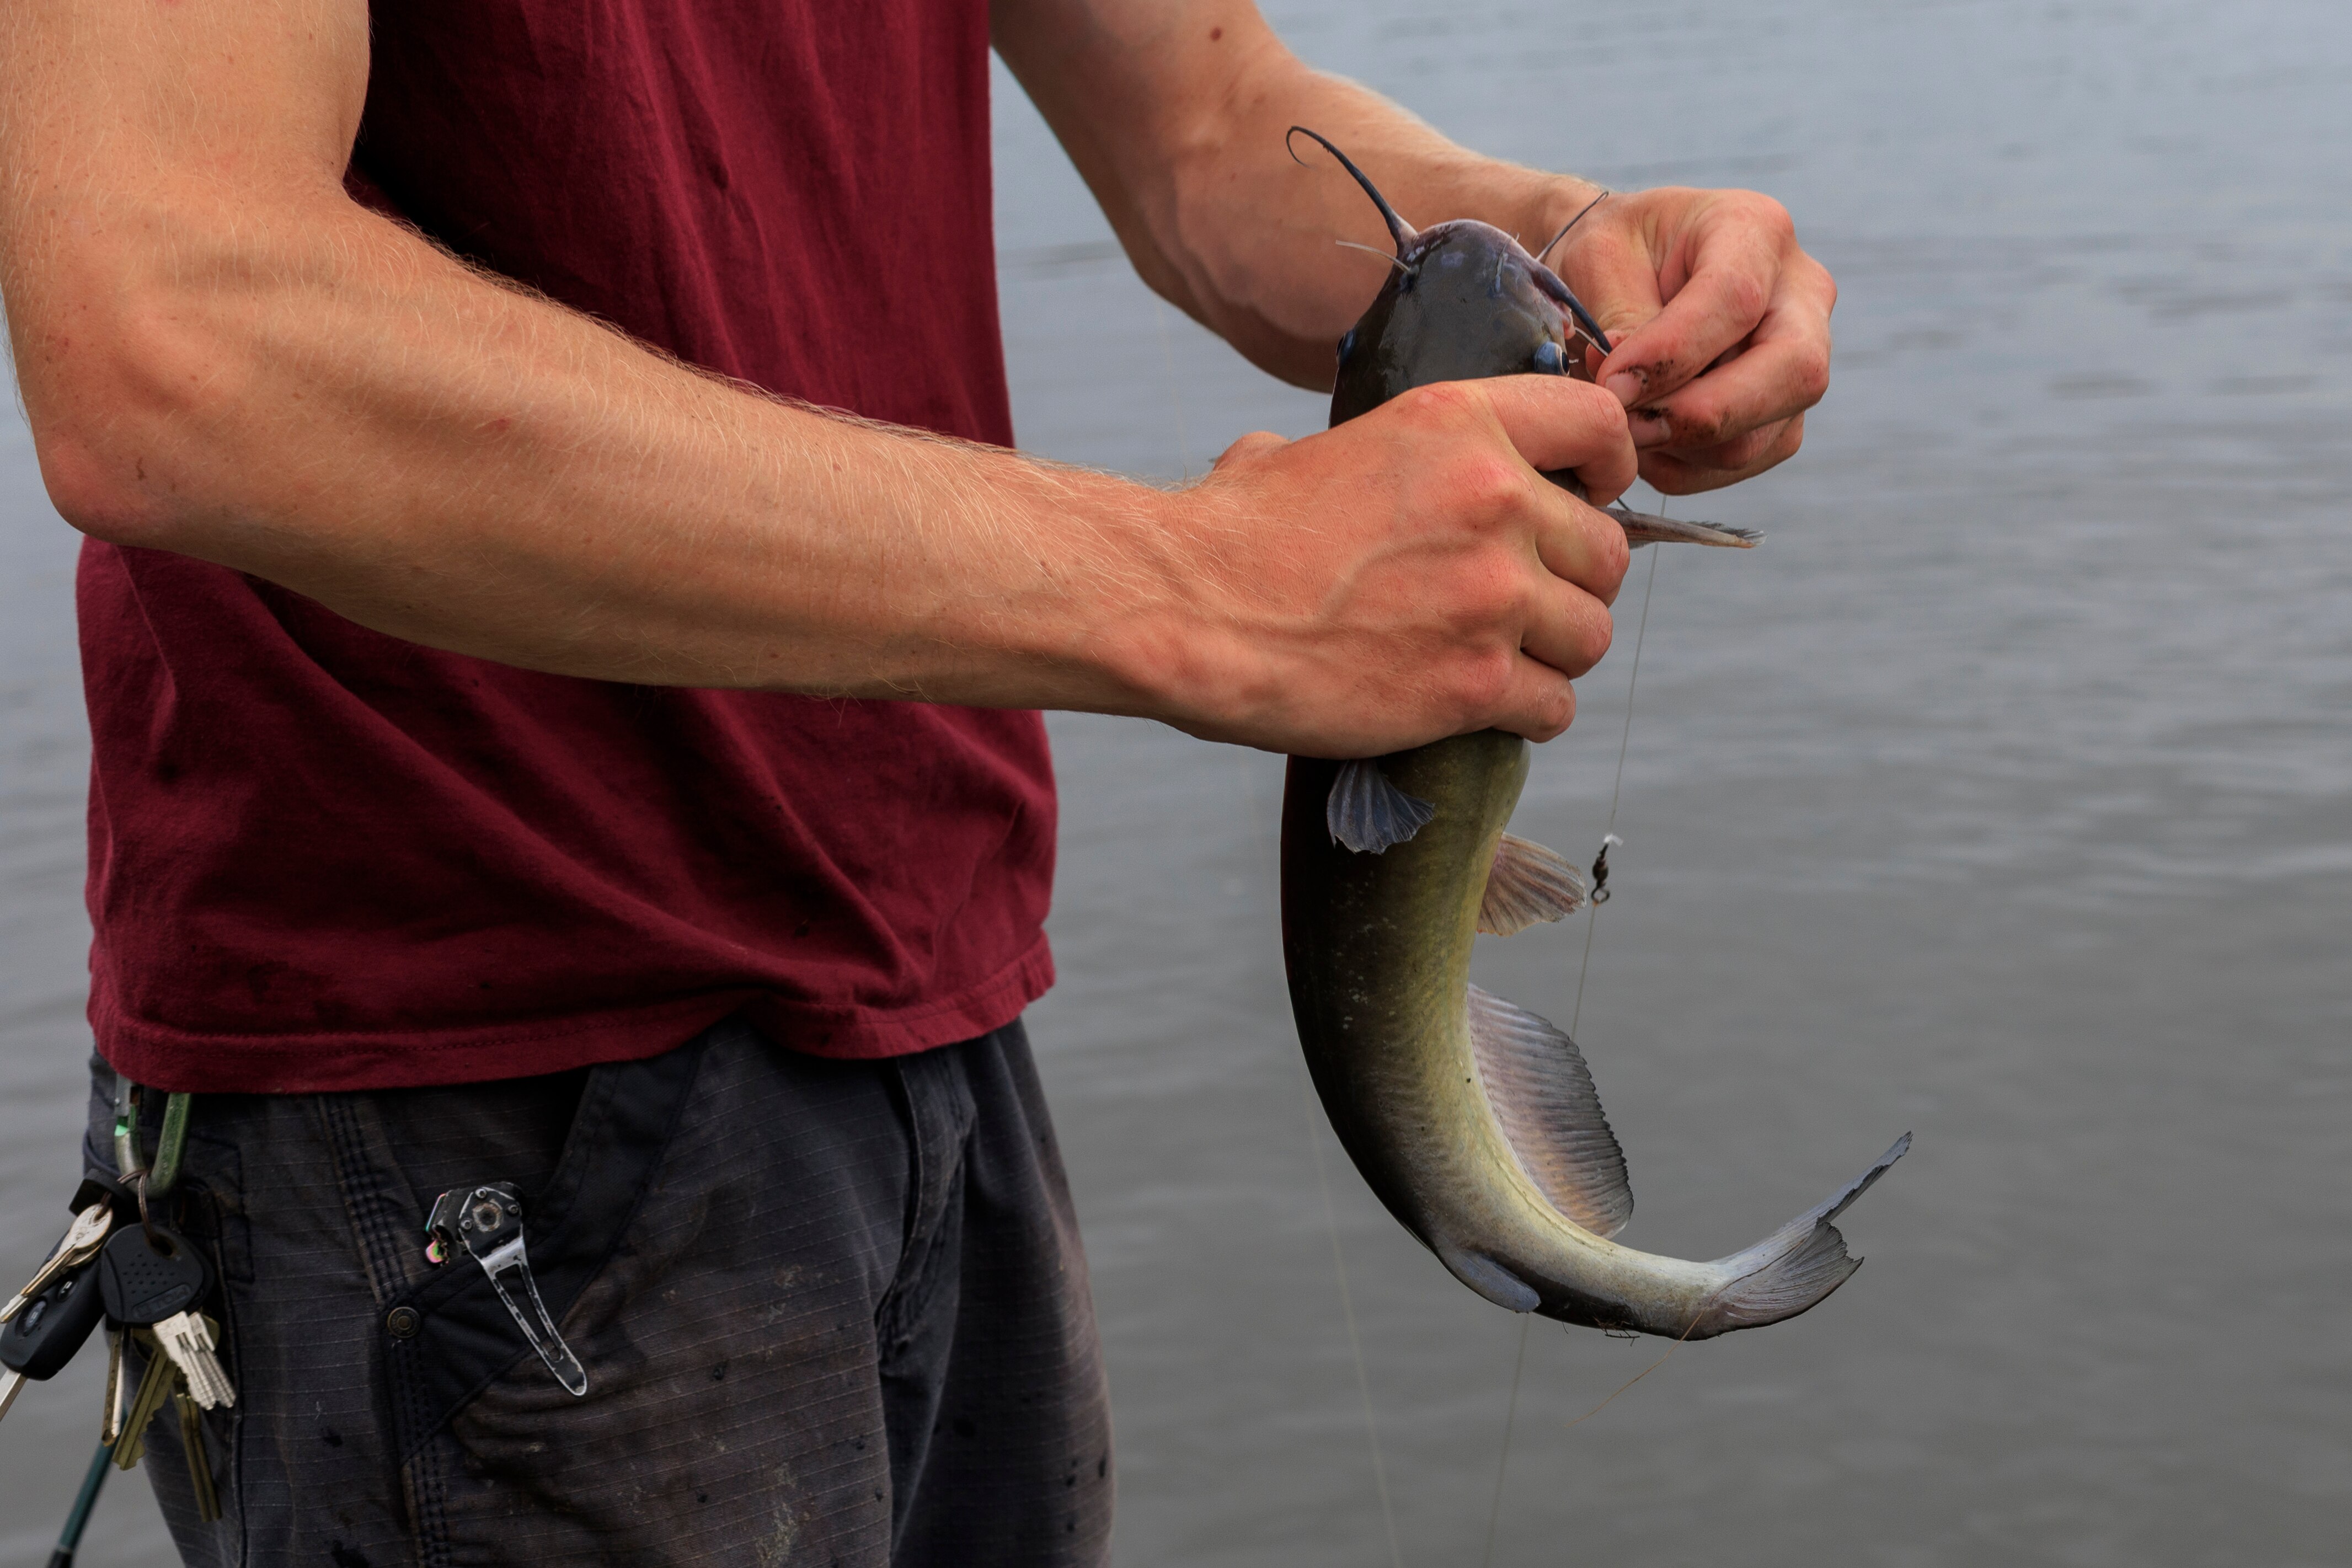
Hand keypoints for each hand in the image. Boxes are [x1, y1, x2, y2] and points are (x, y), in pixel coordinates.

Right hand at [1143, 375, 1634, 755]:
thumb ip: (1359, 454)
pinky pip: (1555, 705)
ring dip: (1554, 653)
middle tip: (1521, 604)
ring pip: (1591, 634)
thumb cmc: (1232, 535)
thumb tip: (1300, 460)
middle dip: (1571, 583)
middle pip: (1606, 552)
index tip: (1589, 496)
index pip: (1599, 429)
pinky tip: (1483, 708)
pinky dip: (1528, 714)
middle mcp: (1494, 500)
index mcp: (1459, 425)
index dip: (1607, 470)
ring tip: (1499, 660)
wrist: (1190, 610)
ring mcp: (1492, 596)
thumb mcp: (1307, 451)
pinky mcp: (1474, 681)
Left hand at [1555, 186, 1835, 495]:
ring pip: (1768, 432)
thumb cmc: (1611, 253)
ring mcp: (1802, 357)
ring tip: (1623, 429)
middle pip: (1796, 371)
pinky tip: (1642, 444)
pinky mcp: (1783, 412)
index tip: (1611, 385)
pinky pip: (1745, 461)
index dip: (1674, 354)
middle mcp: (1801, 292)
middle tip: (1627, 427)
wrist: (1623, 269)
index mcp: (1755, 229)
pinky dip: (1684, 468)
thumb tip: (1629, 388)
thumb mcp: (1598, 258)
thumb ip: (1619, 317)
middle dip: (1704, 414)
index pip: (1736, 299)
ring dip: (1685, 447)